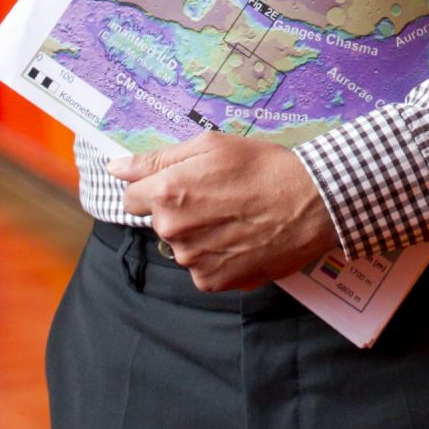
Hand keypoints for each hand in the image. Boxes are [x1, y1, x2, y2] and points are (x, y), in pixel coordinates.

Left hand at [107, 137, 338, 291]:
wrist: (312, 203)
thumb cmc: (264, 167)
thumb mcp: (212, 146)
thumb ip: (158, 158)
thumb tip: (116, 167)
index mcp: (167, 193)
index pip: (132, 196)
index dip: (157, 186)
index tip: (184, 183)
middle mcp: (172, 230)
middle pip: (159, 221)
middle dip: (180, 210)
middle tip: (219, 197)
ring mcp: (192, 260)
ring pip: (182, 246)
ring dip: (199, 235)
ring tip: (235, 219)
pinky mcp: (213, 282)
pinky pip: (202, 268)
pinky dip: (217, 257)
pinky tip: (241, 239)